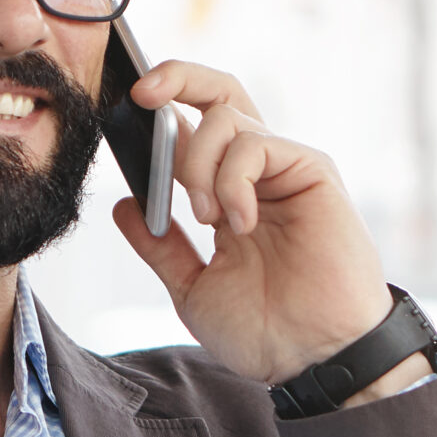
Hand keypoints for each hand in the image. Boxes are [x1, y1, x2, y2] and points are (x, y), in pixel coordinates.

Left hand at [113, 61, 430, 400]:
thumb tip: (124, 204)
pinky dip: (233, 180)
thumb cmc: (266, 331)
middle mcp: (256, 174)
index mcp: (227, 195)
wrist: (313, 359)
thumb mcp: (192, 288)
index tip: (122, 112)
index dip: (159, 111)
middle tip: (142, 95)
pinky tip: (238, 223)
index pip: (193, 129)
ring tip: (205, 218)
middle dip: (177, 77)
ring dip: (199, 164)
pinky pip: (259, 144)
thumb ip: (159, 246)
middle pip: (219, 93)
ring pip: (228, 117)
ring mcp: (284, 170)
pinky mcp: (312, 171)